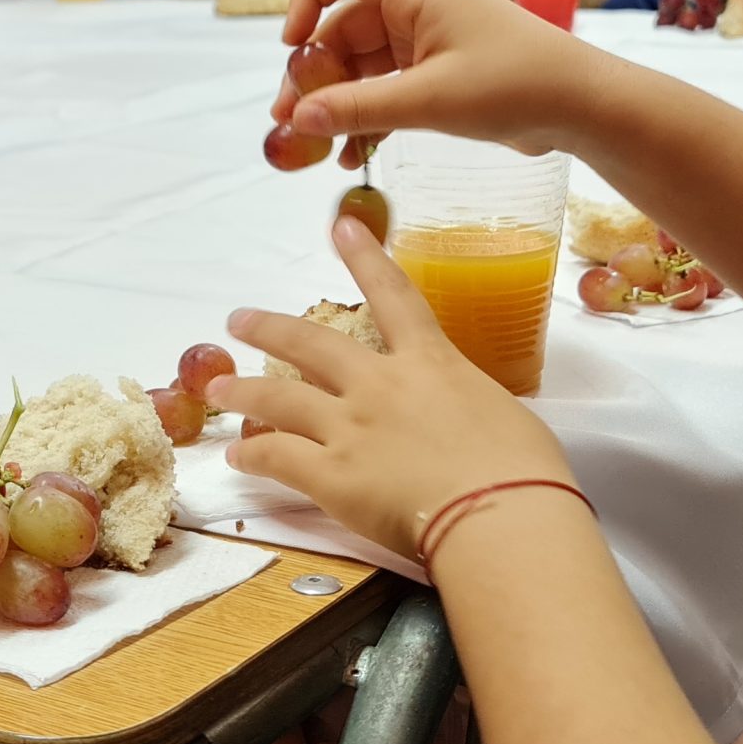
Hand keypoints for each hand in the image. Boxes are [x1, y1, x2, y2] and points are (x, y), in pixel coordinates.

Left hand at [206, 218, 576, 558]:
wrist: (502, 516)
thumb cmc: (525, 471)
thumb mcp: (503, 416)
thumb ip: (464, 407)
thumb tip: (457, 420)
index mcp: (432, 363)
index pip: (395, 295)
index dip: (366, 257)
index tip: (341, 227)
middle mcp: (381, 385)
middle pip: (311, 344)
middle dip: (270, 328)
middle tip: (238, 320)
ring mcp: (350, 428)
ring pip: (279, 397)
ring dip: (243, 390)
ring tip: (217, 387)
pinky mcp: (332, 477)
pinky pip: (278, 458)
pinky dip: (252, 456)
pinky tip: (236, 458)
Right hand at [272, 0, 627, 157]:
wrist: (583, 106)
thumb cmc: (515, 84)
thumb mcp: (429, 99)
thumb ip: (359, 109)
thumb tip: (296, 119)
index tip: (290, 47)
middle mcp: (417, 8)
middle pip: (343, 28)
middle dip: (314, 74)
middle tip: (290, 122)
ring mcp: (429, 43)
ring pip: (363, 66)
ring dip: (338, 102)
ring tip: (314, 148)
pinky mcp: (442, 75)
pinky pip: (389, 89)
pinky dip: (369, 117)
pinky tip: (353, 155)